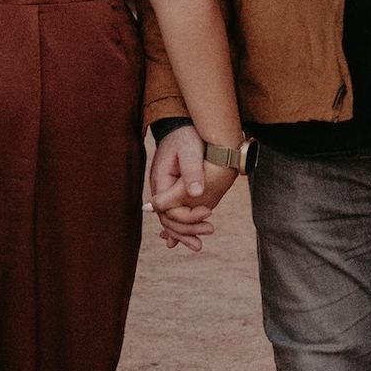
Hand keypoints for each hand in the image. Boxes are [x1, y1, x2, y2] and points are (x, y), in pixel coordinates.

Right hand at [148, 127, 236, 253]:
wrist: (182, 126)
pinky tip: (187, 239)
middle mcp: (160, 188)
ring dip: (184, 233)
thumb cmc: (186, 136)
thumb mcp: (190, 150)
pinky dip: (179, 228)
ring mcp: (165, 191)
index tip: (208, 213)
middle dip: (188, 229)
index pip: (169, 209)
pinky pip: (173, 214)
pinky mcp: (172, 191)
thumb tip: (196, 194)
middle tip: (210, 230)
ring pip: (170, 220)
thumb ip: (191, 172)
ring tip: (199, 245)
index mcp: (161, 180)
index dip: (188, 216)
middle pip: (168, 219)